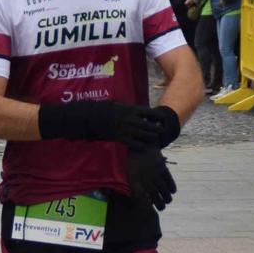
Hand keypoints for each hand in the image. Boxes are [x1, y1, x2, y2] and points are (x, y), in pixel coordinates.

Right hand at [38, 101, 170, 149]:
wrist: (90, 116)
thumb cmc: (104, 109)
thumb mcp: (118, 105)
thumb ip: (129, 109)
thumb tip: (138, 111)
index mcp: (130, 109)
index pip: (149, 112)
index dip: (158, 116)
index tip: (163, 119)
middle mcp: (129, 119)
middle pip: (148, 125)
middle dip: (156, 129)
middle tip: (162, 132)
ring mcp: (124, 128)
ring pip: (142, 135)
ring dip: (150, 137)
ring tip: (155, 140)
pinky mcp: (118, 137)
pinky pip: (132, 143)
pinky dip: (139, 145)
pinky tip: (143, 147)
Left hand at [125, 148, 176, 210]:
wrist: (140, 142)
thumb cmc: (132, 159)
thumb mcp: (126, 172)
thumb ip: (131, 186)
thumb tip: (136, 200)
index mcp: (133, 179)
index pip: (139, 196)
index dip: (145, 205)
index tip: (150, 211)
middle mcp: (144, 176)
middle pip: (153, 194)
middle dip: (159, 203)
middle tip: (162, 208)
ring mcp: (154, 171)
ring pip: (162, 188)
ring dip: (166, 197)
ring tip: (168, 201)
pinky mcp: (161, 166)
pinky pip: (168, 179)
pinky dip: (171, 186)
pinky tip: (172, 191)